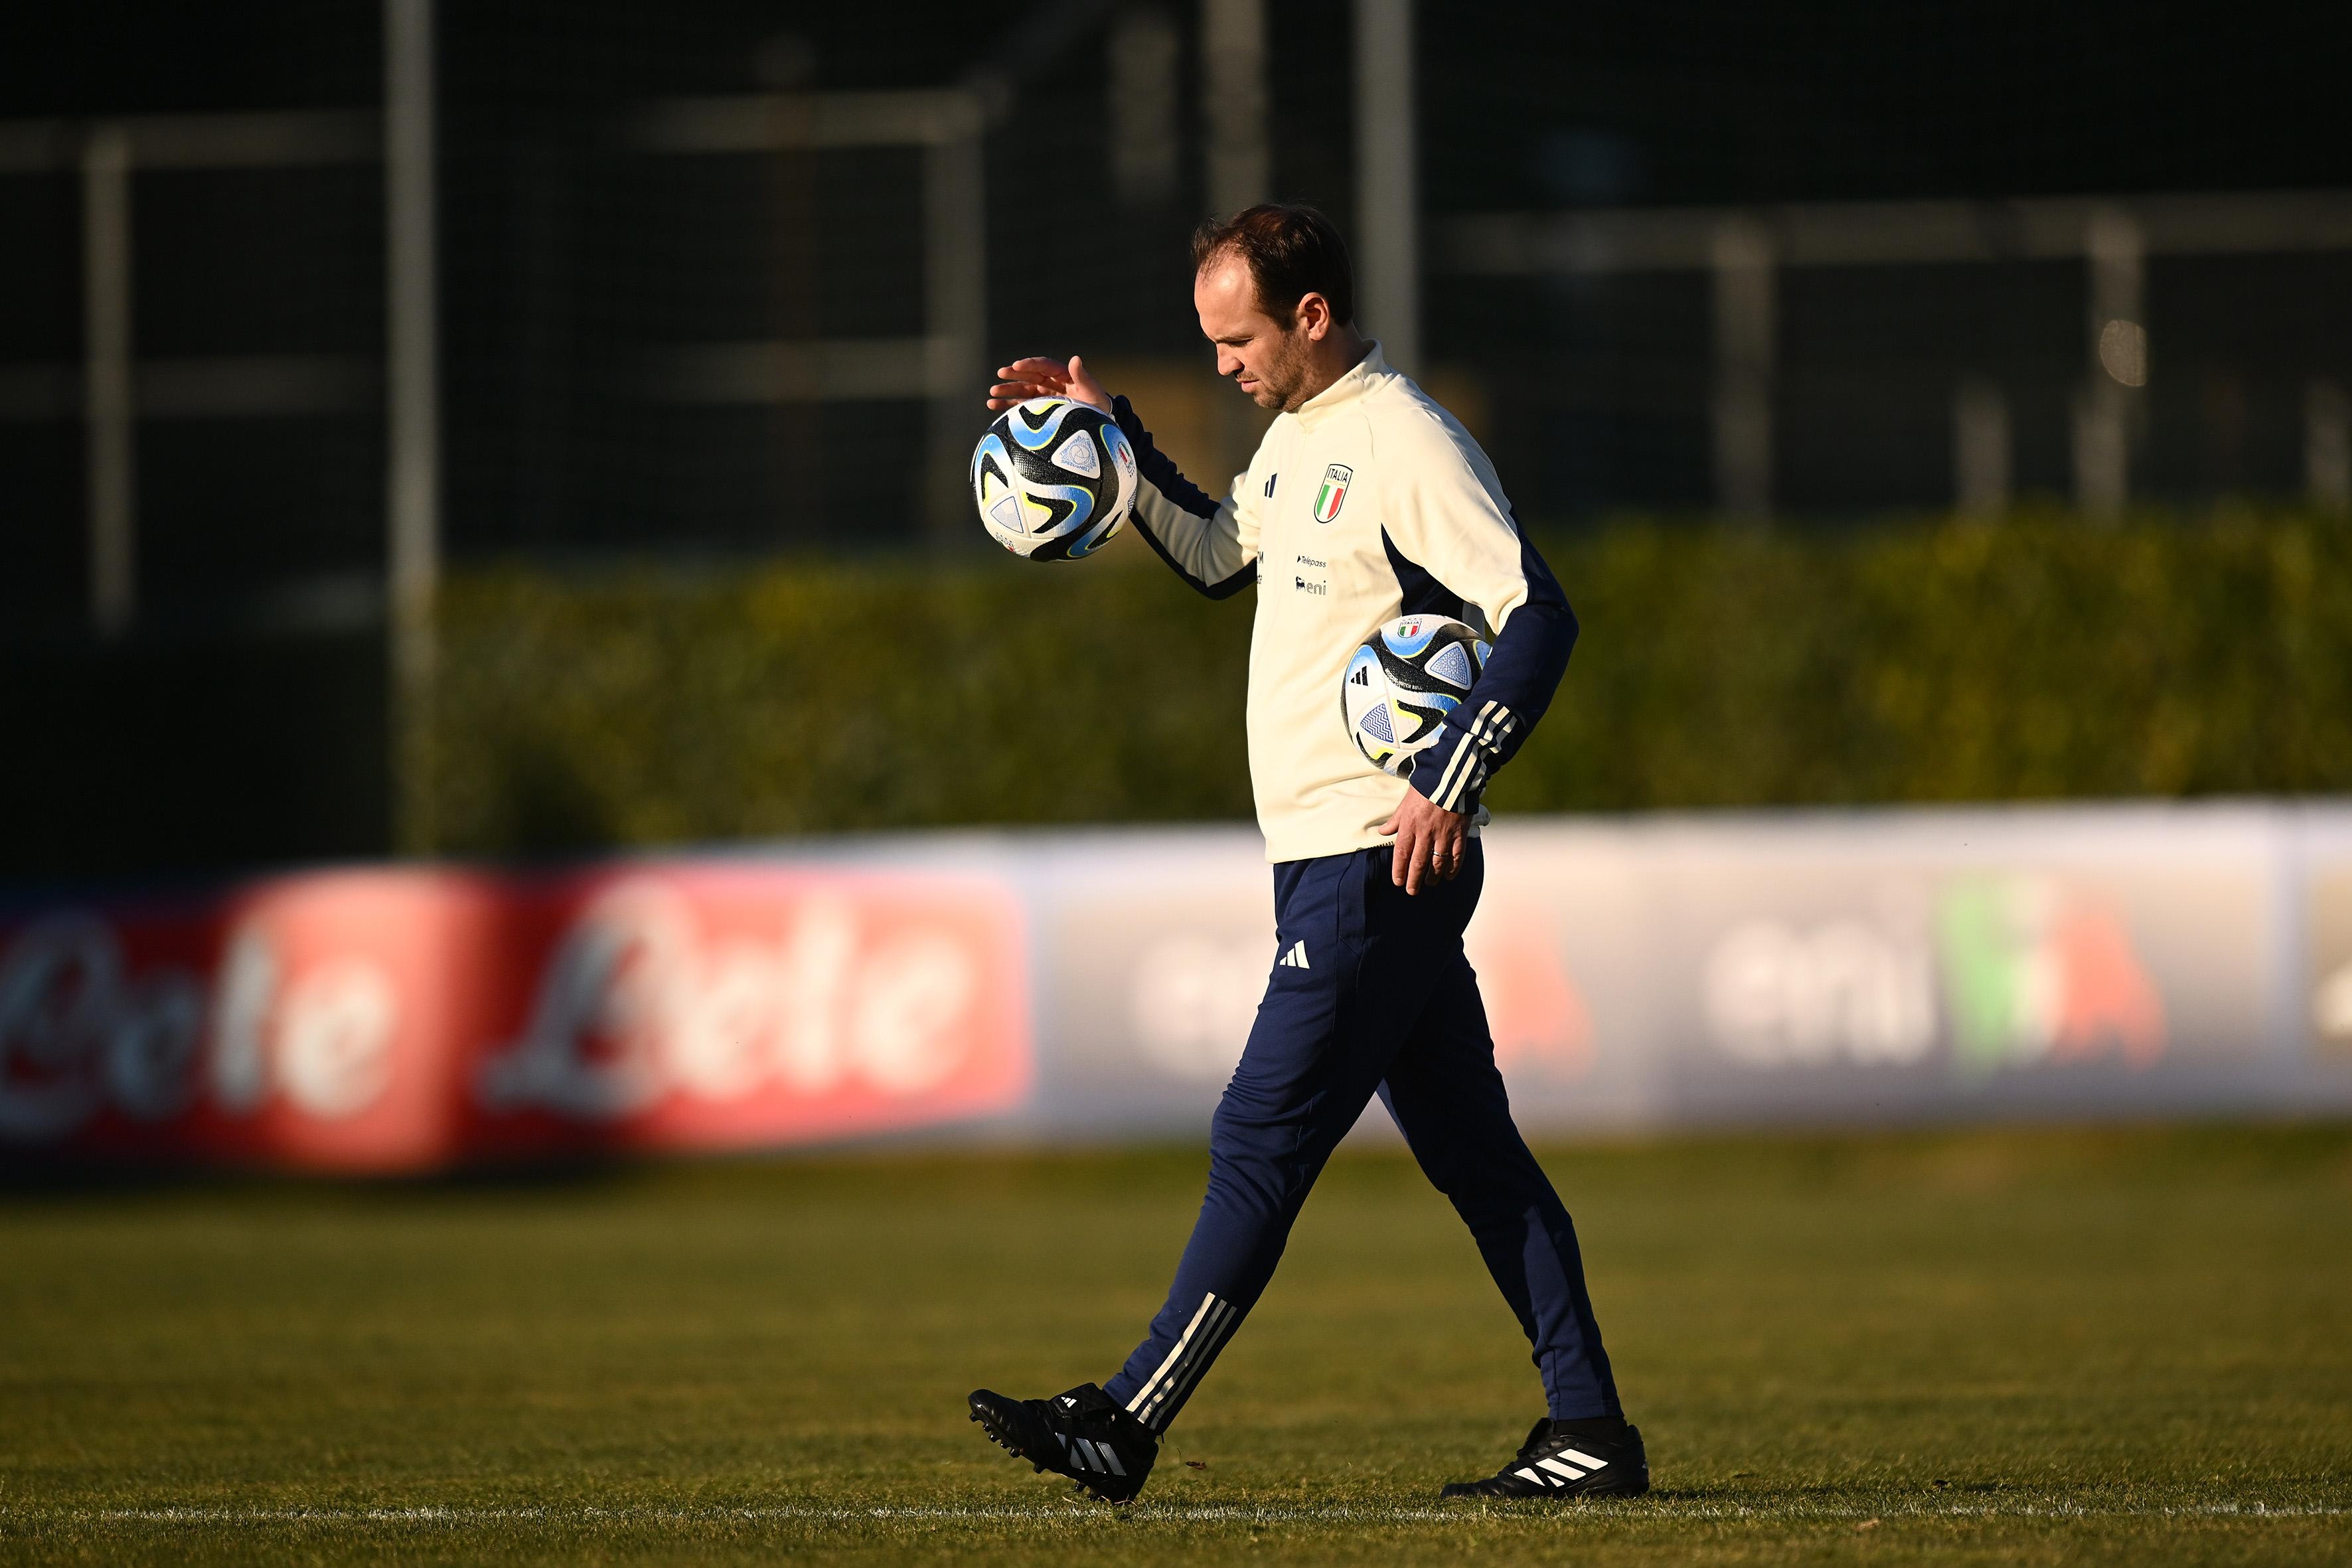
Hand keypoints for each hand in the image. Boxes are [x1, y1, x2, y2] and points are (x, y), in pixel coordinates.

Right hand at [986, 355, 1111, 413]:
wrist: (1098, 421)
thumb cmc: (1096, 404)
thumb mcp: (1092, 390)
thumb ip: (1082, 377)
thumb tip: (1075, 358)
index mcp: (1062, 375)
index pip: (1044, 366)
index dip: (1030, 364)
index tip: (1017, 365)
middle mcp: (1050, 383)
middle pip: (1029, 375)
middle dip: (1014, 375)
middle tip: (1001, 373)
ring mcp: (1043, 395)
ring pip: (1022, 390)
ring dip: (1007, 390)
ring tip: (992, 392)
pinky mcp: (1038, 409)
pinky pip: (1020, 406)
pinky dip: (1007, 405)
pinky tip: (993, 405)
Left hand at [1377, 787, 1469, 895]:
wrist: (1450, 777)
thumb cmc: (1425, 788)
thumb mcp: (1404, 803)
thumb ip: (1395, 821)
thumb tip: (1382, 831)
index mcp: (1410, 825)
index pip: (1402, 853)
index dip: (1399, 870)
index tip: (1398, 882)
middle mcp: (1426, 833)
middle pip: (1418, 862)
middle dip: (1414, 879)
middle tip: (1412, 891)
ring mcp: (1444, 834)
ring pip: (1437, 862)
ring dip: (1432, 876)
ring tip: (1429, 884)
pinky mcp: (1460, 833)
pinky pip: (1457, 855)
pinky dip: (1453, 868)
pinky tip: (1449, 876)